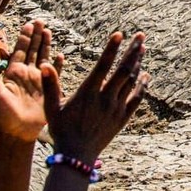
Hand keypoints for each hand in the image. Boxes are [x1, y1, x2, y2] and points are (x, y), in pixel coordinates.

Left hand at [0, 20, 63, 143]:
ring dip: (46, 45)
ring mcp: (38, 81)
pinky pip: (54, 74)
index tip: (29, 24)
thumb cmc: (4, 115)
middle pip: (33, 50)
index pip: (20, 49)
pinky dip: (58, 65)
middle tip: (40, 21)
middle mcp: (26, 73)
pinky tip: (61, 56)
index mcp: (14, 72)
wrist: (18, 132)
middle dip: (36, 36)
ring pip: (43, 58)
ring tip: (48, 31)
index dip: (25, 36)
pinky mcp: (47, 89)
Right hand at [42, 32, 148, 161]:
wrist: (77, 156)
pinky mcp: (122, 118)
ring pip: (131, 82)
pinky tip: (146, 76)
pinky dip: (142, 86)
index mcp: (88, 93)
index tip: (119, 34)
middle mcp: (105, 99)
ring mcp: (116, 108)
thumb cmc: (61, 130)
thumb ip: (50, 85)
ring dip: (138, 64)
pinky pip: (136, 99)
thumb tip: (45, 65)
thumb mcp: (52, 108)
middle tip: (140, 35)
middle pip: (123, 70)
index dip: (111, 48)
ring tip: (143, 48)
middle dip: (133, 51)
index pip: (103, 65)